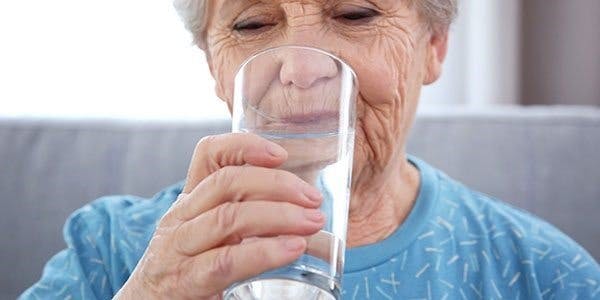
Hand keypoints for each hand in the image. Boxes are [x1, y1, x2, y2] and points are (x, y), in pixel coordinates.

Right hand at [115, 133, 323, 299]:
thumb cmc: (186, 270)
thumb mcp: (208, 234)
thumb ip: (242, 217)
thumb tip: (303, 211)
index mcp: (190, 201)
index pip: (209, 155)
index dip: (244, 145)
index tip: (281, 154)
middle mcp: (181, 218)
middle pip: (227, 182)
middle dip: (277, 184)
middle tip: (313, 198)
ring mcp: (178, 248)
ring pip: (229, 217)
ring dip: (279, 215)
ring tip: (312, 221)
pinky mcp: (183, 281)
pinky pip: (225, 261)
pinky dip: (264, 252)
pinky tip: (292, 249)